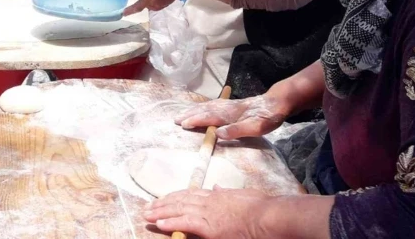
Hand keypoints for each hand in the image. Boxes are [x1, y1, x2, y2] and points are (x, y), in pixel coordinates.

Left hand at [144, 187, 271, 238]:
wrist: (267, 216)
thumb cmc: (260, 207)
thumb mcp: (243, 194)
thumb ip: (228, 192)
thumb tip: (217, 187)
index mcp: (217, 195)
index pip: (190, 194)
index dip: (175, 196)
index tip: (163, 199)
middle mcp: (209, 201)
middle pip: (180, 200)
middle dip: (163, 204)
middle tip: (147, 207)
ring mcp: (208, 213)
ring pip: (179, 210)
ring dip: (161, 213)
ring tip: (147, 215)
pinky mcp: (210, 227)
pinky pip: (186, 223)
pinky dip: (171, 223)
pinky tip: (159, 224)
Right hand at [175, 94, 288, 139]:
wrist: (278, 102)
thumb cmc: (268, 116)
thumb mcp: (256, 127)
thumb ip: (237, 130)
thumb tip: (218, 134)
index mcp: (231, 114)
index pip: (209, 117)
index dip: (195, 120)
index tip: (182, 124)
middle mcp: (227, 107)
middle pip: (205, 110)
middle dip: (190, 115)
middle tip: (175, 120)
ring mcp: (229, 105)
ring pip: (208, 106)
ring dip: (194, 110)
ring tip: (183, 114)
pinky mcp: (233, 105)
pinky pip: (213, 104)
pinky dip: (203, 106)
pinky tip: (202, 108)